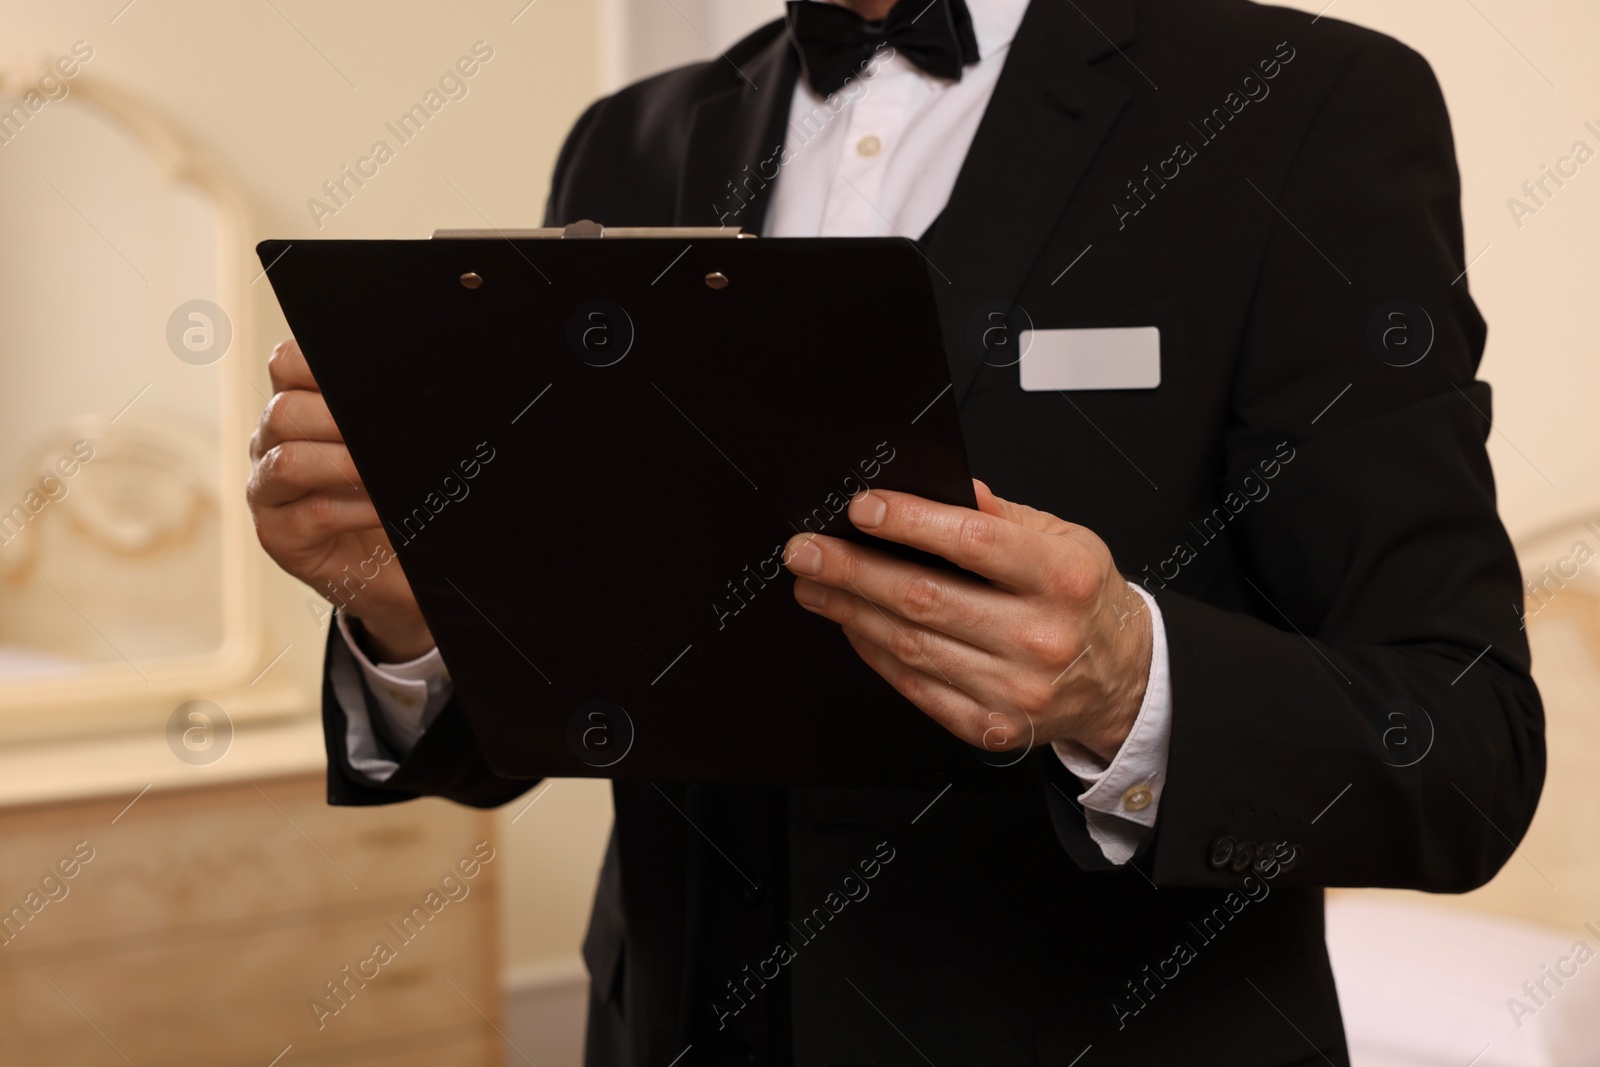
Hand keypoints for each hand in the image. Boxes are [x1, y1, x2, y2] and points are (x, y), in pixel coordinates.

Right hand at [247, 339, 434, 661]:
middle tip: (387, 432)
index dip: (317, 361)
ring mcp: (268, 493)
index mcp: (297, 410)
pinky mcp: (278, 538)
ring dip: (344, 465)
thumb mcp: (391, 449)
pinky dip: (354, 510)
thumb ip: (386, 416)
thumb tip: (418, 388)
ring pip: (287, 463)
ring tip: (385, 474)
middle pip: (283, 412)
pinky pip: (310, 515)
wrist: (396, 571)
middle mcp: (272, 445)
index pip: (287, 364)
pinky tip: (385, 510)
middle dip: (337, 418)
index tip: (364, 377)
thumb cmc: (394, 500)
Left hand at [783, 480, 1152, 762]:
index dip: (910, 522)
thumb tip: (941, 487)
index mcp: (1061, 576)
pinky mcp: (993, 726)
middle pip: (926, 599)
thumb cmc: (1083, 599)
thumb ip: (1000, 514)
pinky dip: (876, 654)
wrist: (1123, 677)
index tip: (861, 509)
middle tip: (806, 551)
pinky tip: (853, 627)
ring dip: (851, 612)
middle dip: (853, 570)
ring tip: (815, 586)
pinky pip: (918, 689)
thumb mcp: (1064, 538)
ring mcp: (1017, 689)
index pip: (974, 543)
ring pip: (913, 646)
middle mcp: (1041, 636)